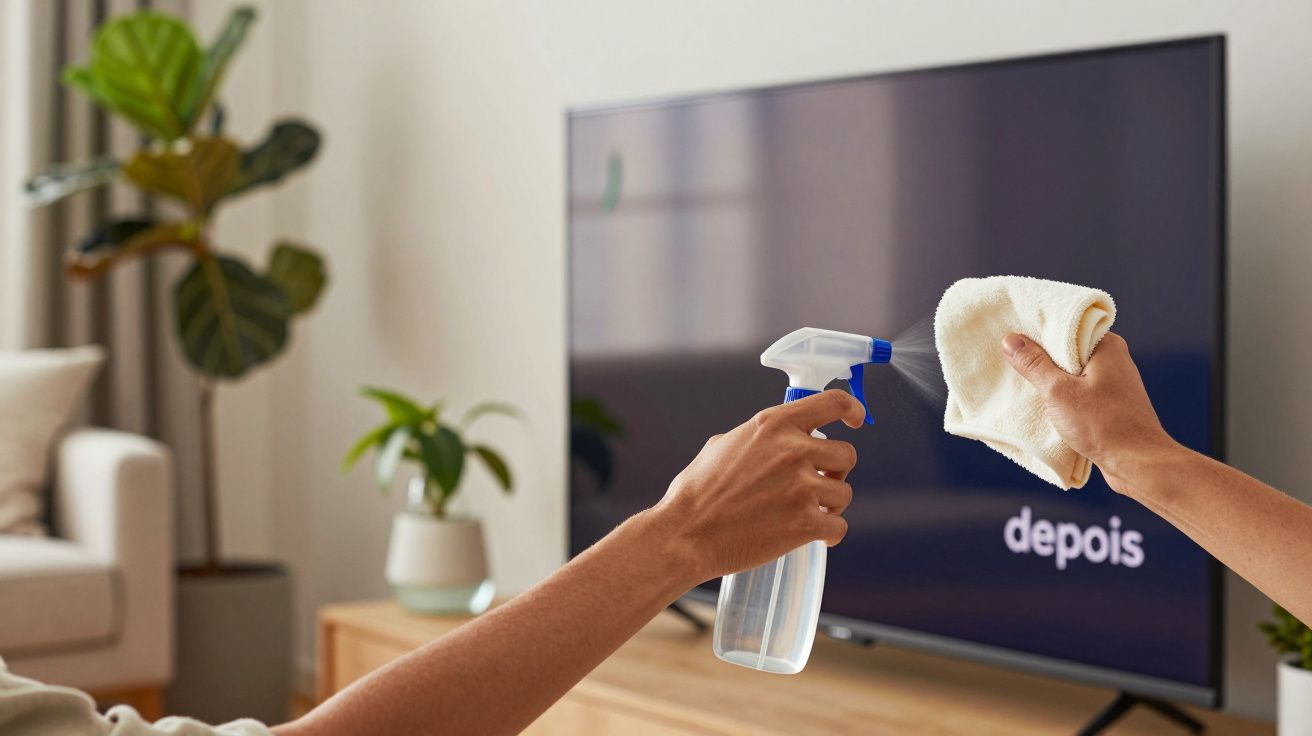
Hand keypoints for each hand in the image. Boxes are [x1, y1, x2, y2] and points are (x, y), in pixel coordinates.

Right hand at [648, 389, 864, 583]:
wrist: (685, 535)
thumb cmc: (697, 493)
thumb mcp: (724, 445)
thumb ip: (761, 437)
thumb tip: (779, 438)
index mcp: (773, 425)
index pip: (834, 403)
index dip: (852, 411)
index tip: (856, 421)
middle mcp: (792, 450)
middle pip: (846, 454)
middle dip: (833, 471)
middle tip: (815, 484)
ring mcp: (801, 487)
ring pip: (844, 493)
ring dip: (830, 504)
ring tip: (805, 513)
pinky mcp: (805, 523)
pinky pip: (839, 526)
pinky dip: (829, 534)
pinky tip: (815, 536)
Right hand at [1001, 332, 1178, 492]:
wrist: (1138, 464)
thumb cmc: (1103, 425)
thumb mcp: (1058, 391)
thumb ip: (1034, 364)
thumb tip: (1011, 340)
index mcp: (1106, 346)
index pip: (1066, 327)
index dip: (1038, 331)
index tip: (1012, 335)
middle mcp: (1114, 360)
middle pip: (1068, 351)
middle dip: (1041, 358)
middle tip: (1010, 360)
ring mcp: (1114, 384)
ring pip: (1073, 374)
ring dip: (1051, 381)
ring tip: (1023, 384)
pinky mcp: (1111, 405)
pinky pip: (1081, 392)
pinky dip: (1063, 397)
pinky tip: (1045, 406)